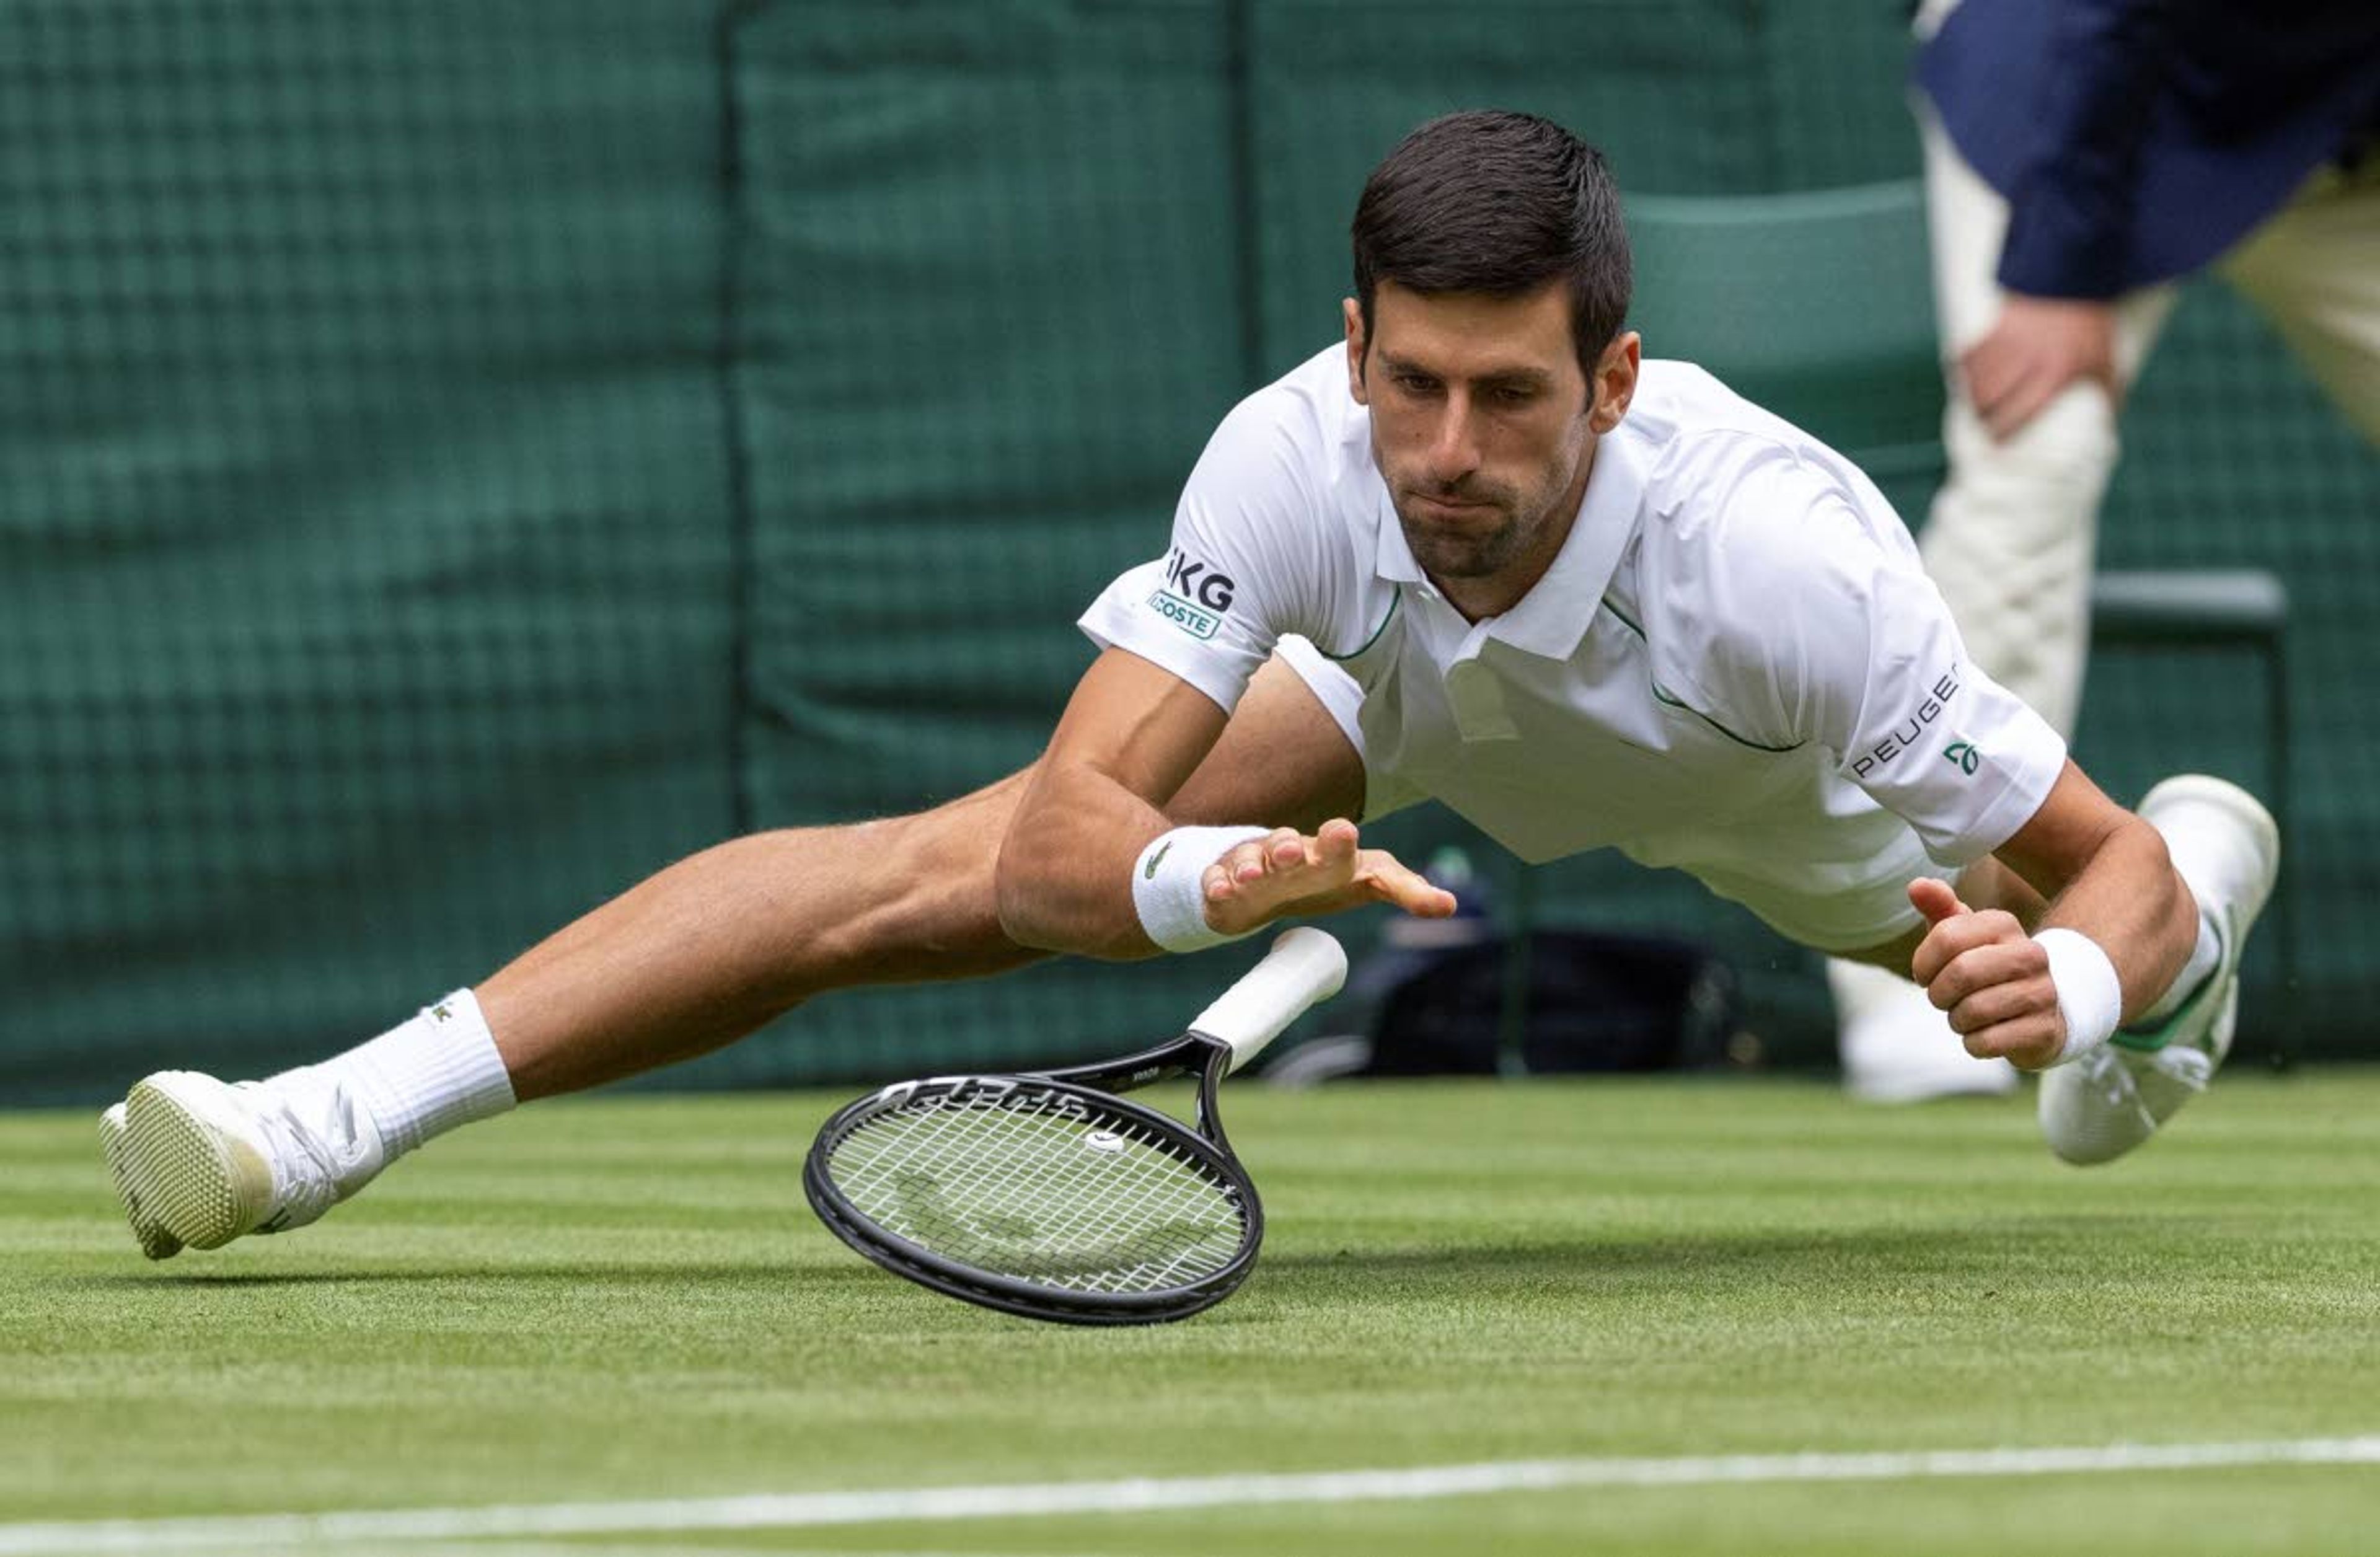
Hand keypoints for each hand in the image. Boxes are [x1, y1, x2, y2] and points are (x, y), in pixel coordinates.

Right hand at [1201, 819, 1457, 937]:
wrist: (1269, 880)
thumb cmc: (1325, 878)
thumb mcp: (1368, 881)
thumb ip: (1407, 890)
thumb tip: (1451, 904)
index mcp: (1327, 853)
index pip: (1337, 845)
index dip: (1339, 841)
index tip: (1344, 832)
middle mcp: (1290, 854)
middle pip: (1288, 846)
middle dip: (1290, 847)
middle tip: (1295, 853)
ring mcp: (1255, 867)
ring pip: (1251, 861)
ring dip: (1252, 867)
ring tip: (1254, 876)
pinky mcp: (1225, 884)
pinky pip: (1217, 882)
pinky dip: (1218, 885)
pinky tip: (1221, 891)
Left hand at [1906, 878, 2064, 1069]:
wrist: (2042, 1009)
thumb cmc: (1987, 967)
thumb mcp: (1963, 934)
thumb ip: (1938, 908)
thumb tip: (1916, 885)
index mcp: (2004, 924)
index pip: (1946, 936)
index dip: (1923, 963)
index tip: (1925, 974)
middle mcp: (2030, 954)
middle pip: (1960, 974)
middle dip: (1939, 994)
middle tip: (1944, 998)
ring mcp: (2043, 992)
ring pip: (1972, 1011)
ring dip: (1957, 1020)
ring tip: (1968, 1015)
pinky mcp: (2045, 1030)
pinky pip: (1987, 1041)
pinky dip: (1974, 1043)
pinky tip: (1986, 1034)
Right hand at [1958, 295, 2118, 441]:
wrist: (2071, 272)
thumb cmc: (2090, 322)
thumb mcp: (2104, 356)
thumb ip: (2105, 392)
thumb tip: (2106, 428)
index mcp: (2056, 370)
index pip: (2020, 413)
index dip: (2004, 433)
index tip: (1998, 445)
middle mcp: (2027, 358)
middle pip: (1989, 401)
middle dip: (1983, 420)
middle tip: (1985, 428)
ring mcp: (2006, 341)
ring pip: (1975, 382)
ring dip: (1973, 398)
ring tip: (1977, 407)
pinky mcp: (1991, 326)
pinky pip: (1966, 356)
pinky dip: (1963, 371)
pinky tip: (1968, 379)